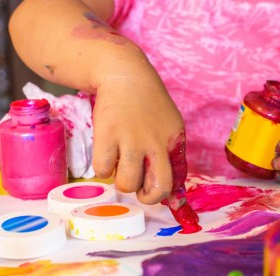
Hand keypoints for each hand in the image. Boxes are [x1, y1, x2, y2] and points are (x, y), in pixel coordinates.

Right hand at [91, 76, 185, 204]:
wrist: (125, 75)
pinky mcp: (107, 135)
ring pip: (127, 184)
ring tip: (120, 166)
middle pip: (159, 189)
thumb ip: (170, 155)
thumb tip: (171, 194)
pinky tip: (107, 155)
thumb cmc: (148, 105)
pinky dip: (103, 169)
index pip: (177, 180)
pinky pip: (103, 170)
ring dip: (121, 181)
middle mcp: (156, 142)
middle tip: (138, 187)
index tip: (153, 190)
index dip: (164, 193)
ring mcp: (131, 139)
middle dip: (147, 197)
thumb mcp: (169, 127)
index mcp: (174, 142)